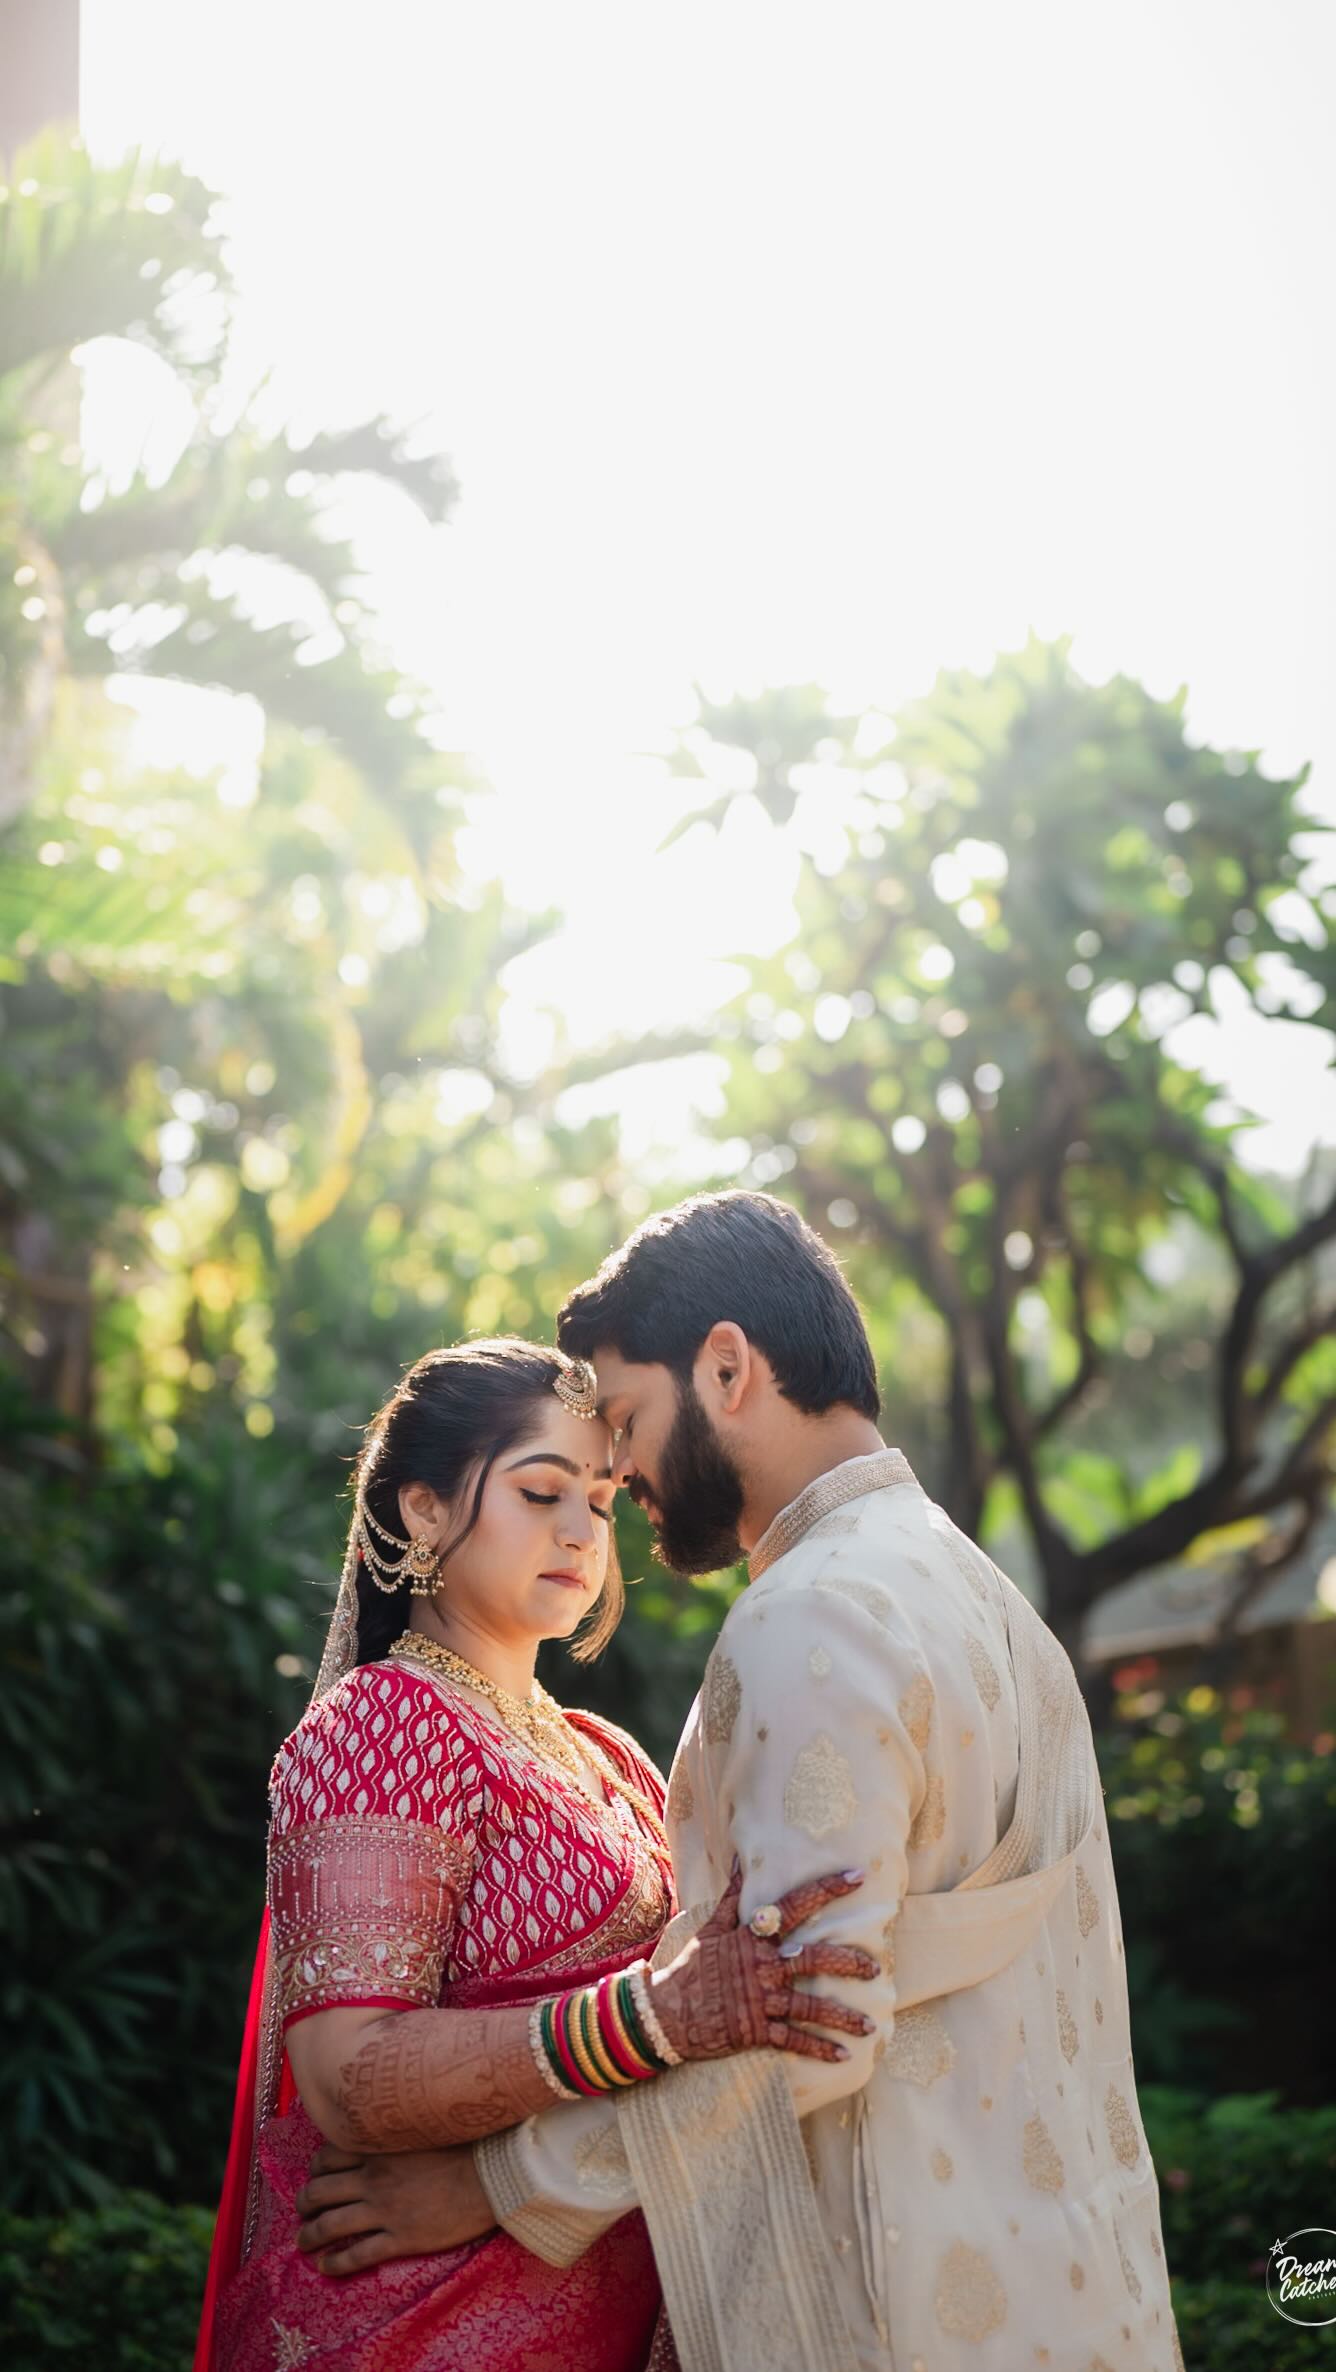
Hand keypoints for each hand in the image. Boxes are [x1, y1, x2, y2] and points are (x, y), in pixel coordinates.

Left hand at [295, 2141, 495, 2274]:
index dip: (315, 2169)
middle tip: (302, 2210)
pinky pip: (357, 2255)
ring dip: (309, 2235)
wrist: (493, 2174)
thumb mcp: (424, 2127)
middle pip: (320, 2191)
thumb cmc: (466, 2145)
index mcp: (379, 2148)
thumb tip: (385, 2127)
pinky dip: (335, 2263)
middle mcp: (374, 2178)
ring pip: (330, 2225)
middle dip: (304, 2203)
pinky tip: (326, 2267)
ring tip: (303, 2242)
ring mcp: (385, 2210)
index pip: (328, 2157)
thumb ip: (398, 2131)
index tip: (316, 2175)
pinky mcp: (400, 2238)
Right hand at [650, 1861, 877, 2063]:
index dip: (827, 1888)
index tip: (858, 1875)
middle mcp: (763, 1966)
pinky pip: (795, 2041)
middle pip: (814, 1958)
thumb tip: (740, 1858)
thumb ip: (732, 1896)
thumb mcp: (711, 1928)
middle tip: (875, 1967)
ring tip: (870, 2026)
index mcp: (754, 1936)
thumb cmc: (691, 1967)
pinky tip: (844, 2055)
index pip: (796, 1905)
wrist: (666, 2014)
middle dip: (848, 1962)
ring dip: (844, 2017)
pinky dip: (820, 2049)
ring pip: (811, 2007)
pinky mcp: (757, 2031)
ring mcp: (762, 2000)